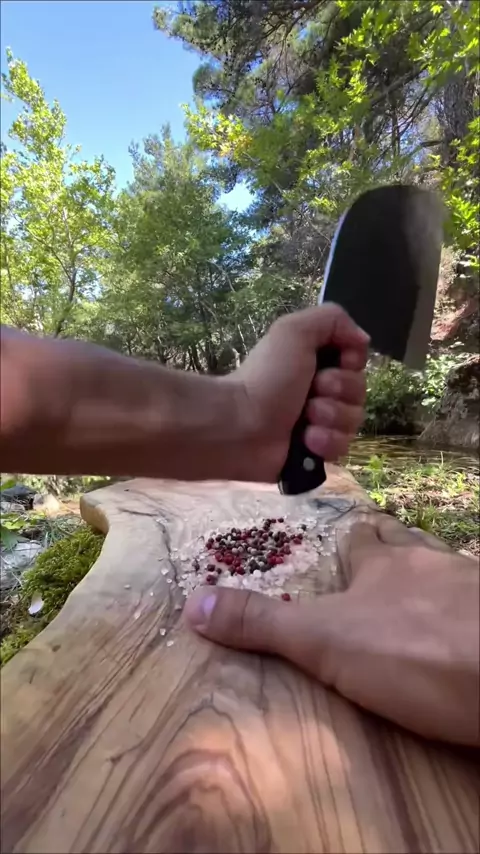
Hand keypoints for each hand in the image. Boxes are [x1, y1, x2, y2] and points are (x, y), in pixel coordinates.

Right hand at [184, 516, 478, 745]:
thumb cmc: (410, 650)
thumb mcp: (324, 641)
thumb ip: (263, 624)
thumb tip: (192, 602)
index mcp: (385, 563)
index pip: (367, 538)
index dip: (356, 542)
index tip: (348, 548)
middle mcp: (433, 564)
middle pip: (411, 549)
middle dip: (396, 558)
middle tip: (382, 577)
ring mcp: (475, 590)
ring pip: (449, 575)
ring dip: (434, 587)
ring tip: (422, 606)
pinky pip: (477, 607)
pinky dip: (467, 617)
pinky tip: (464, 636)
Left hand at [230, 303, 368, 482]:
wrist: (240, 426)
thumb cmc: (266, 377)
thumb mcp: (295, 331)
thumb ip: (333, 319)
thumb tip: (362, 339)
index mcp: (316, 361)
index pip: (357, 361)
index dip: (352, 363)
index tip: (338, 362)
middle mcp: (320, 390)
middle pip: (359, 391)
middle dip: (339, 391)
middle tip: (311, 394)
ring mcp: (320, 423)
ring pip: (353, 420)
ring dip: (331, 418)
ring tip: (305, 420)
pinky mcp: (316, 451)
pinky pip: (342, 447)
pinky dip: (325, 442)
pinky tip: (305, 441)